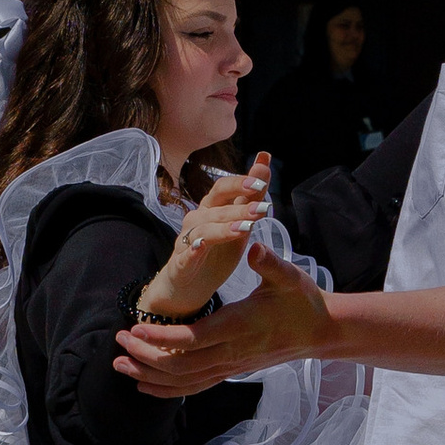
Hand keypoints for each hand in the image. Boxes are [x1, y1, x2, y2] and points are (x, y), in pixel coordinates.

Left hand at [117, 237, 326, 394]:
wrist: (320, 332)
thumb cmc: (301, 300)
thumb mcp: (289, 276)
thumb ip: (269, 263)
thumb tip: (253, 247)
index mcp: (239, 326)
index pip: (193, 338)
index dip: (161, 337)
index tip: (134, 326)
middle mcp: (231, 352)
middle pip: (180, 364)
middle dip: (145, 356)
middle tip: (117, 341)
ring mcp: (230, 366)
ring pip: (184, 380)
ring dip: (149, 375)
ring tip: (119, 364)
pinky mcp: (230, 371)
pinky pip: (194, 387)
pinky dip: (167, 389)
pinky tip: (144, 383)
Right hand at [138, 156, 273, 321]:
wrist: (188, 286)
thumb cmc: (215, 251)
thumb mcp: (238, 222)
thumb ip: (251, 195)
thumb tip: (264, 159)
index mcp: (211, 208)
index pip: (223, 188)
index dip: (241, 183)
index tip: (262, 181)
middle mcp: (196, 220)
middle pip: (215, 206)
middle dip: (239, 206)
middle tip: (262, 208)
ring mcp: (186, 241)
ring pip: (204, 230)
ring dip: (224, 228)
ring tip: (245, 229)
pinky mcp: (180, 264)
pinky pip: (186, 254)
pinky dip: (193, 249)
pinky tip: (202, 246)